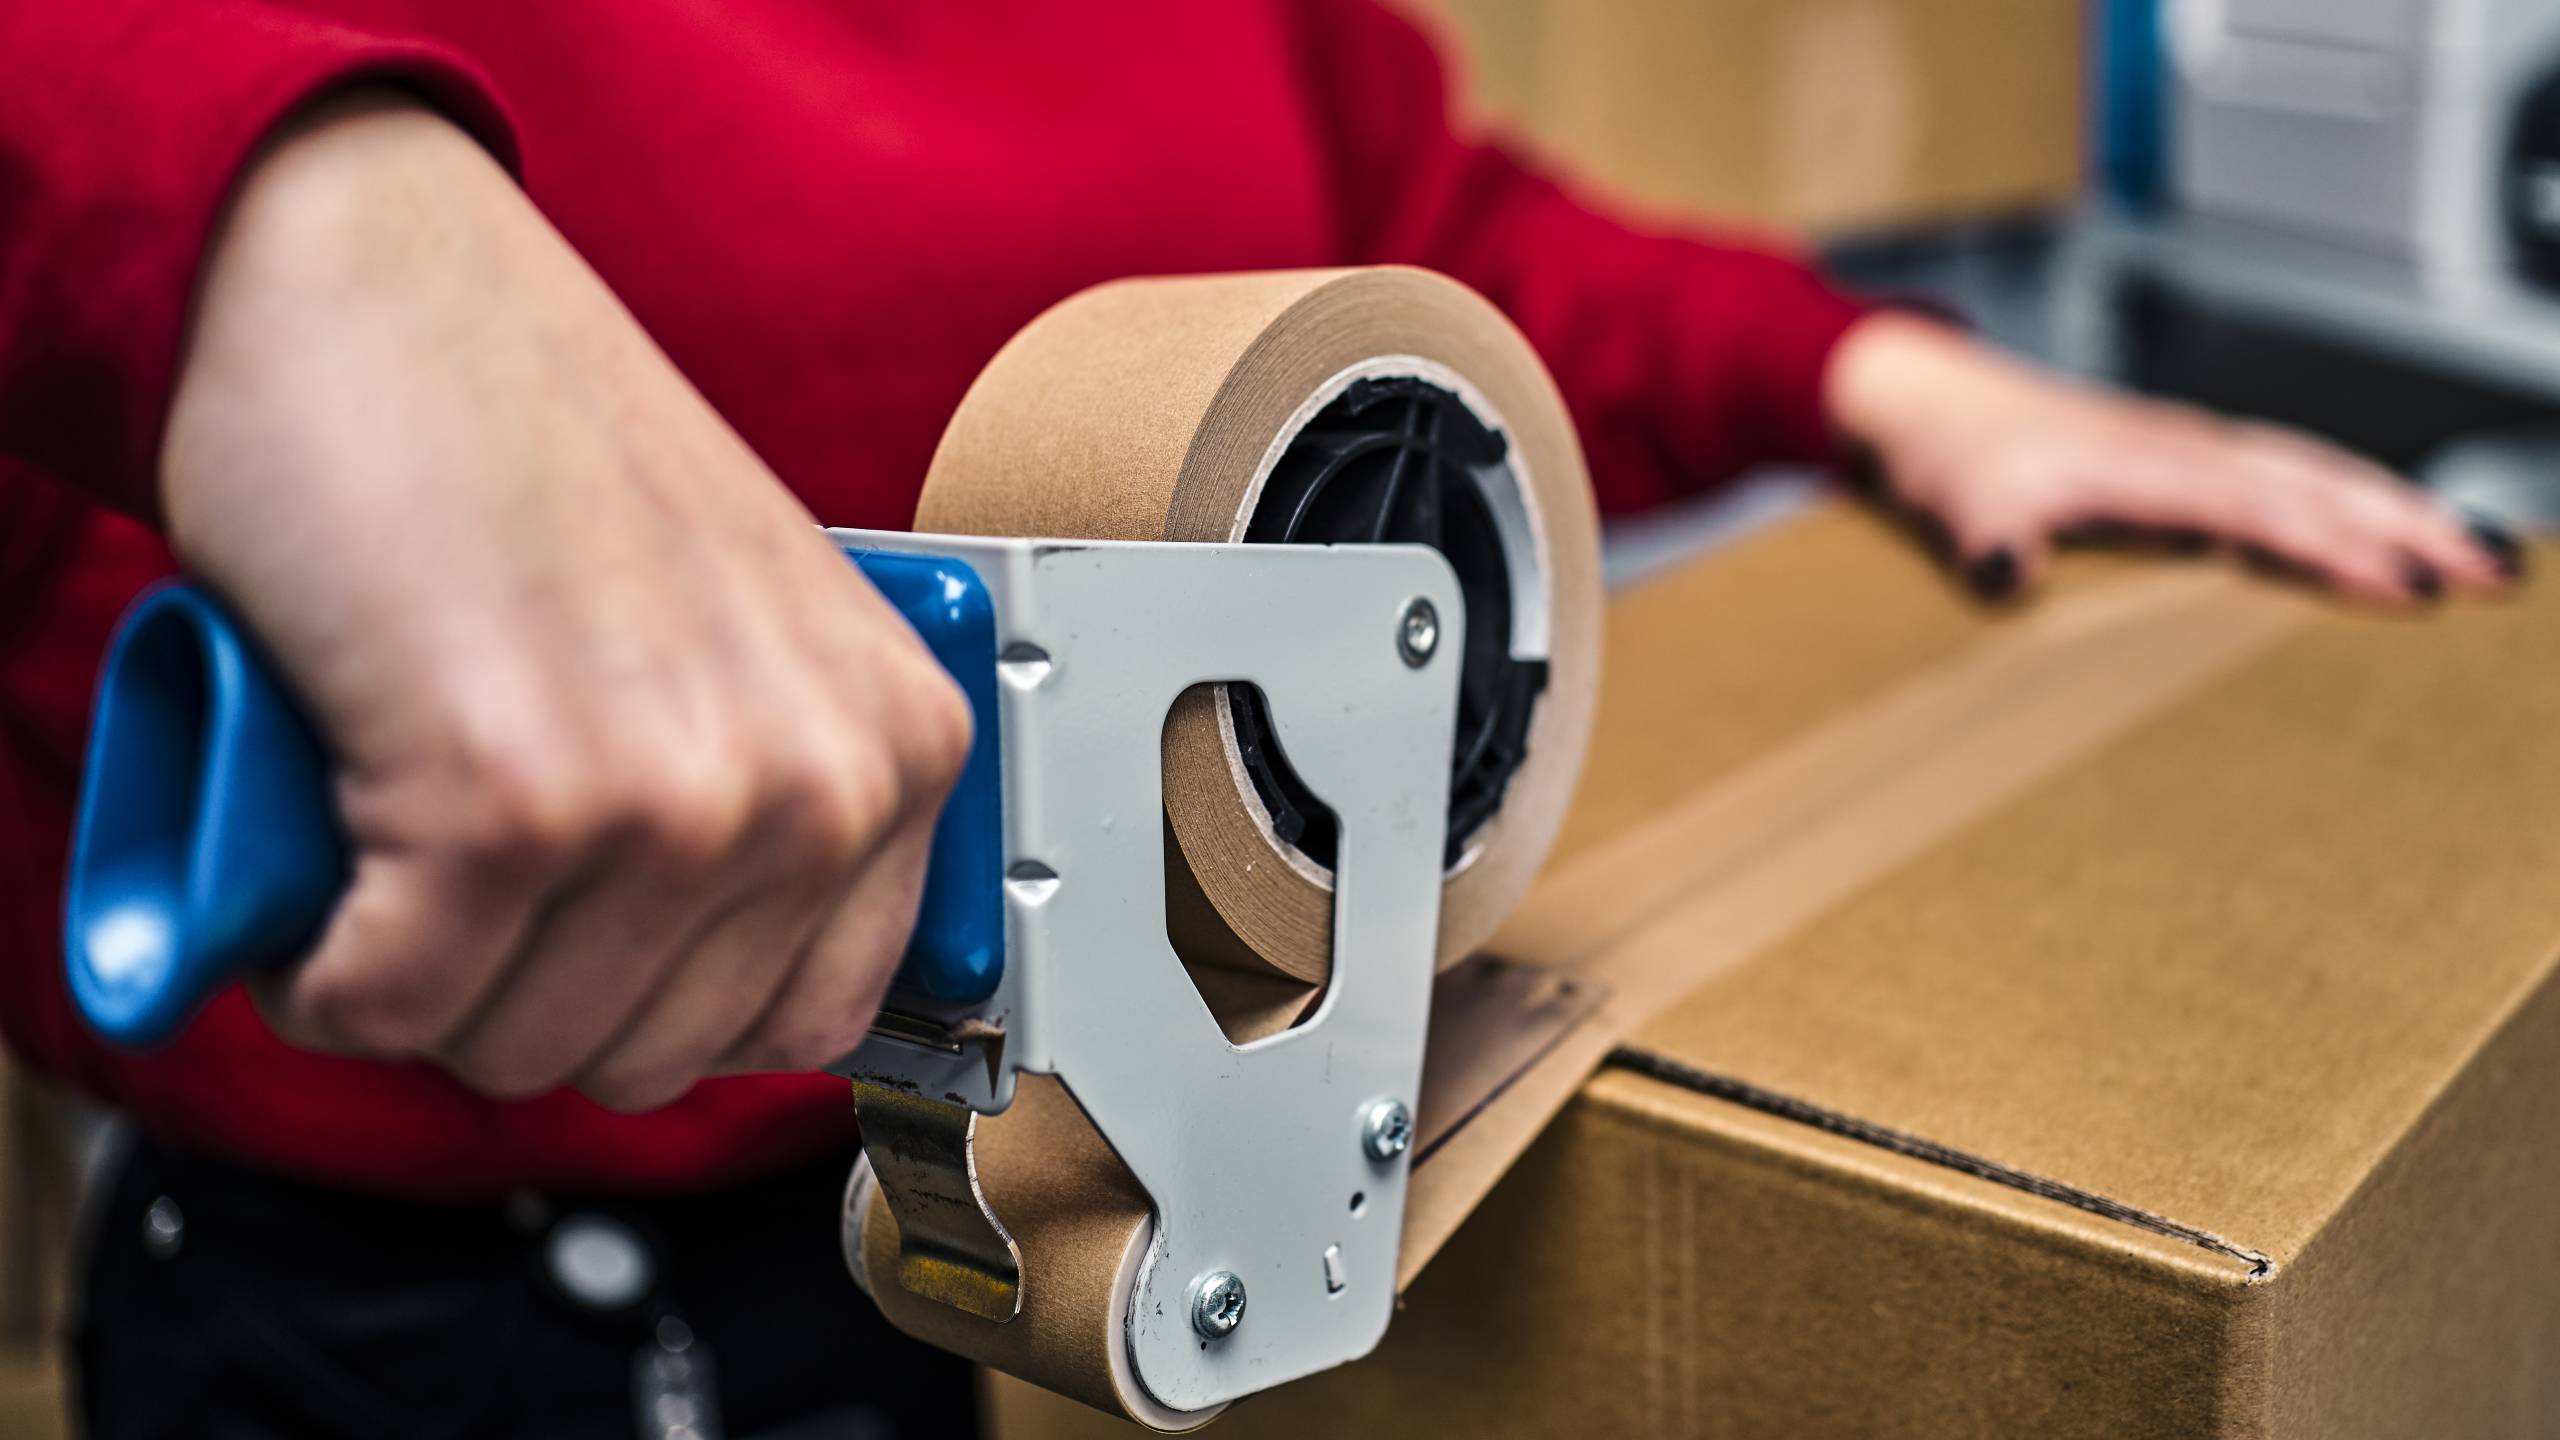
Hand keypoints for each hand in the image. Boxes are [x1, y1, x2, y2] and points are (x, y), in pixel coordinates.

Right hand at [162, 94, 970, 1110]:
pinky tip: (330, 847)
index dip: (659, 1001)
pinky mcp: (515, 808)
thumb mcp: (747, 636)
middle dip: (525, 988)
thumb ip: (772, 805)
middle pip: (652, 1059)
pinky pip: (391, 1005)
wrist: (378, 283)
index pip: (808, 1023)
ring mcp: (679, 800)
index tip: (584, 937)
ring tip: (401, 826)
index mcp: (902, 744)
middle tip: (465, 861)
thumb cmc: (539, 448)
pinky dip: (321, 957)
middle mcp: (820, 783)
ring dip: (419, 973)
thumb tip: (708, 991)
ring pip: (516, 1049)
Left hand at [1821, 312, 2522, 603]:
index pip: (2260, 513)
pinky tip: (2397, 535)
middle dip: (2412, 530)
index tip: (2409, 587)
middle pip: (2321, 487)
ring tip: (2488, 560)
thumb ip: (1982, 544)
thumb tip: (2002, 574)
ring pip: (2323, 477)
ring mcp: (2196, 454)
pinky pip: (2296, 480)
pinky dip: (2356, 503)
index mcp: (2145, 469)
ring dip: (2404, 514)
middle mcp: (2187, 452)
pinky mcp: (2191, 464)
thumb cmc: (1948, 458)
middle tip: (2498, 578)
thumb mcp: (1954, 507)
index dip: (2333, 550)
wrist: (1926, 400)